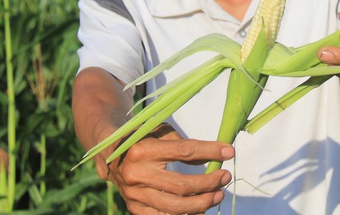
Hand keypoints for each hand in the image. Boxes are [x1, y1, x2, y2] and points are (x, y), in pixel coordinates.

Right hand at [99, 123, 233, 214]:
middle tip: (225, 177)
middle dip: (208, 183)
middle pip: (181, 185)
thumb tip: (217, 155)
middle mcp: (136, 174)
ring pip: (174, 207)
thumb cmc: (142, 139)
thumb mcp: (161, 133)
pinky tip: (201, 210)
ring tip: (218, 195)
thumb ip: (186, 145)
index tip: (229, 151)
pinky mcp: (134, 208)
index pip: (184, 151)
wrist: (109, 155)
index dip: (210, 151)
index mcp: (143, 149)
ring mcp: (134, 195)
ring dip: (201, 203)